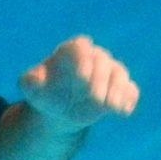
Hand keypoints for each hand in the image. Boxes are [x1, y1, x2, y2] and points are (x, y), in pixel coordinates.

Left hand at [19, 35, 138, 129]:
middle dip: (100, 80)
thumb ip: (29, 81)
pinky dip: (128, 99)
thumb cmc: (44, 94)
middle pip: (102, 61)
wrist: (59, 111)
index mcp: (70, 52)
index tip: (81, 78)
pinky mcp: (120, 88)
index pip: (80, 46)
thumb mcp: (30, 88)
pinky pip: (131, 90)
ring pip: (120, 74)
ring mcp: (109, 72)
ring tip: (110, 107)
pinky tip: (121, 112)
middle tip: (93, 99)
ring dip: (117, 90)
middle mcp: (93, 58)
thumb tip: (31, 79)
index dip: (82, 59)